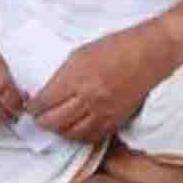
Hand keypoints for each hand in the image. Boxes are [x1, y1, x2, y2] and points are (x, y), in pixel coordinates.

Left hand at [27, 27, 165, 142]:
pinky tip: (75, 128)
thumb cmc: (117, 46)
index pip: (45, 101)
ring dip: (59, 130)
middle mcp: (89, 97)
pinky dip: (79, 136)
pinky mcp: (116, 119)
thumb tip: (46, 90)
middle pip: (54, 121)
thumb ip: (63, 73)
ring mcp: (104, 111)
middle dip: (41, 121)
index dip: (33, 107)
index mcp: (78, 76)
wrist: (151, 52)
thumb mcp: (82, 52)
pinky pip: (92, 137)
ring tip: (56, 123)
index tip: (31, 105)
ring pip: (71, 133)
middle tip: (38, 117)